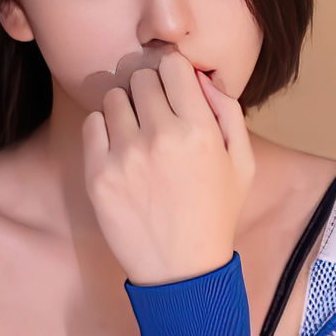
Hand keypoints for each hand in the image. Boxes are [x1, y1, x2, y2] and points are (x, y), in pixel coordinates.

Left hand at [82, 47, 254, 285]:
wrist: (182, 270)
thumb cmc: (215, 214)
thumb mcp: (242, 163)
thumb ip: (228, 111)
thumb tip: (200, 76)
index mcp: (199, 130)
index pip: (173, 65)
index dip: (173, 74)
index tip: (174, 90)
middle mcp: (161, 137)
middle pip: (141, 78)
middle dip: (149, 91)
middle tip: (155, 117)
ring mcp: (126, 155)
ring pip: (114, 98)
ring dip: (125, 110)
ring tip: (137, 136)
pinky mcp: (99, 174)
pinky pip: (92, 123)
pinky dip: (103, 130)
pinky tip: (120, 151)